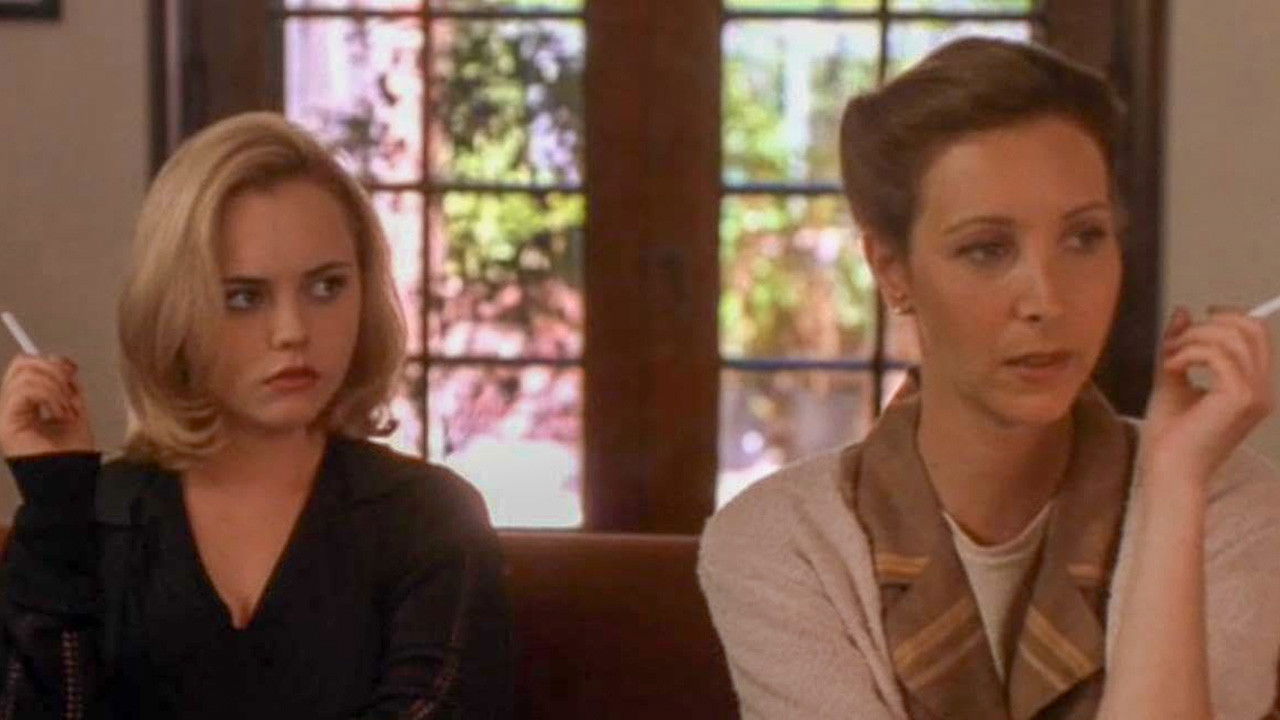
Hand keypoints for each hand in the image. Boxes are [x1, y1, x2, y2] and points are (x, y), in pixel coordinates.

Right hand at [0, 354, 95, 458]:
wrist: (71, 476)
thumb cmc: (72, 450)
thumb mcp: (74, 408)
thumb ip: (67, 386)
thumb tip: (64, 364)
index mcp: (25, 402)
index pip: (25, 366)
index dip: (50, 361)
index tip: (73, 370)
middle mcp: (12, 405)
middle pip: (21, 364)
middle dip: (52, 369)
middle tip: (69, 388)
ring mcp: (6, 414)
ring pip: (24, 375)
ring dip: (55, 388)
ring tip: (67, 410)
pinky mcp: (7, 422)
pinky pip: (24, 391)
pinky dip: (49, 396)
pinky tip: (60, 414)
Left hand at [1141, 306, 1272, 483]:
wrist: (1168, 470)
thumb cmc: (1170, 433)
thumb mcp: (1173, 378)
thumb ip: (1181, 345)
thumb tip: (1184, 311)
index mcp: (1252, 386)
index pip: (1255, 334)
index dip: (1227, 317)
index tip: (1197, 318)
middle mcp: (1262, 390)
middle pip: (1251, 329)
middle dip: (1210, 323)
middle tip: (1179, 339)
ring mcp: (1254, 394)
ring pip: (1234, 338)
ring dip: (1194, 338)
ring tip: (1170, 357)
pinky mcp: (1239, 398)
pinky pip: (1218, 355)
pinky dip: (1188, 353)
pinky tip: (1171, 367)